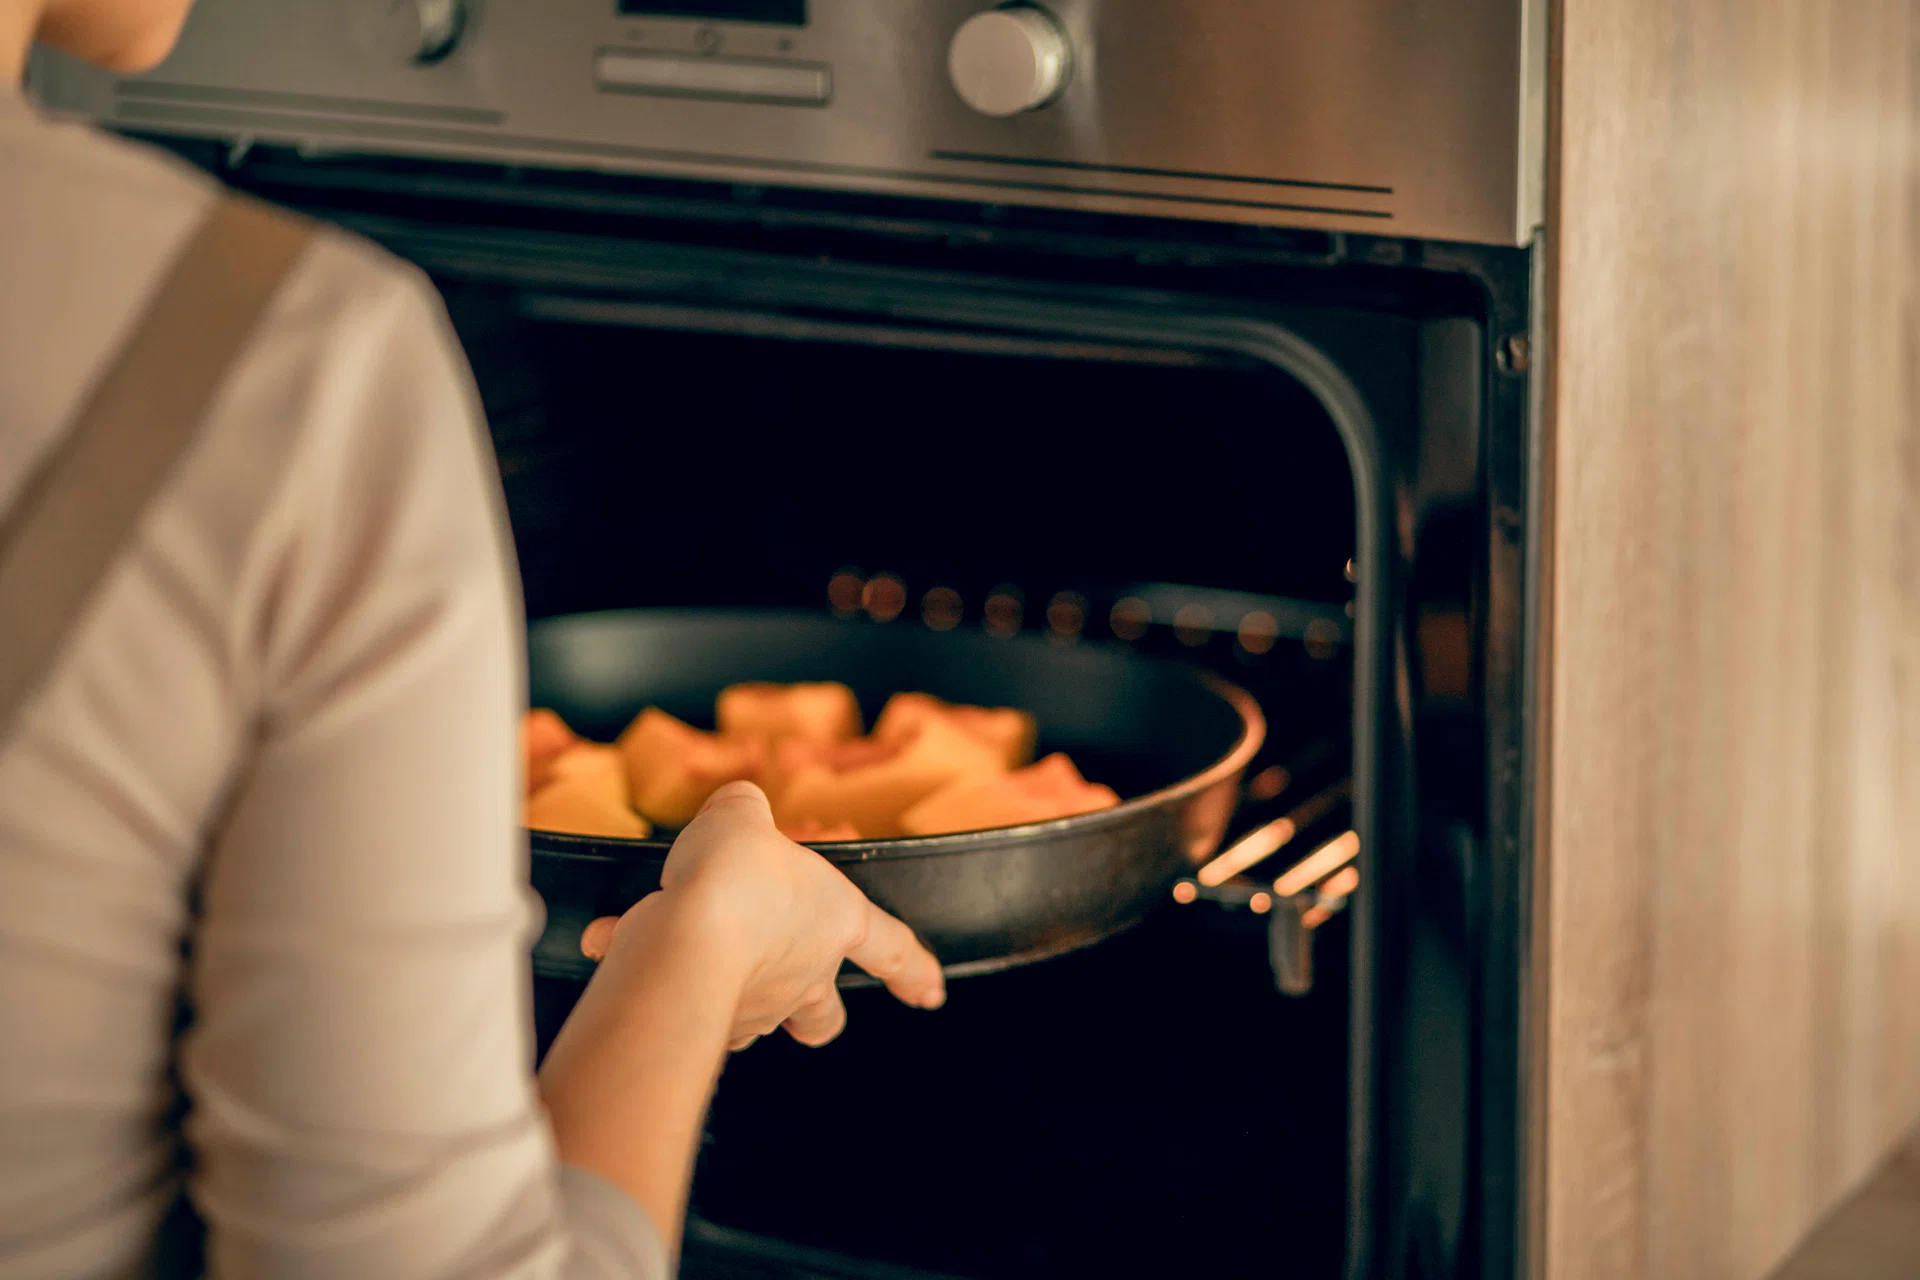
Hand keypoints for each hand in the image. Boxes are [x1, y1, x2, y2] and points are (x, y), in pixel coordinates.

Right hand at [580, 781, 944, 1048]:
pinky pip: (674, 991)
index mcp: (836, 919)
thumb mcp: (742, 815)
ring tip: (670, 942)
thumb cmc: (734, 878)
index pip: (894, 948)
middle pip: (823, 1012)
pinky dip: (643, 967)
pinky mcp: (702, 1022)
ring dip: (717, 983)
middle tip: (805, 1013)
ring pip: (751, 1016)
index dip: (916, 970)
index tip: (931, 994)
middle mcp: (802, 972)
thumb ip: (744, 810)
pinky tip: (610, 939)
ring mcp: (754, 1005)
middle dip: (817, 1016)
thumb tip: (737, 809)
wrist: (684, 937)